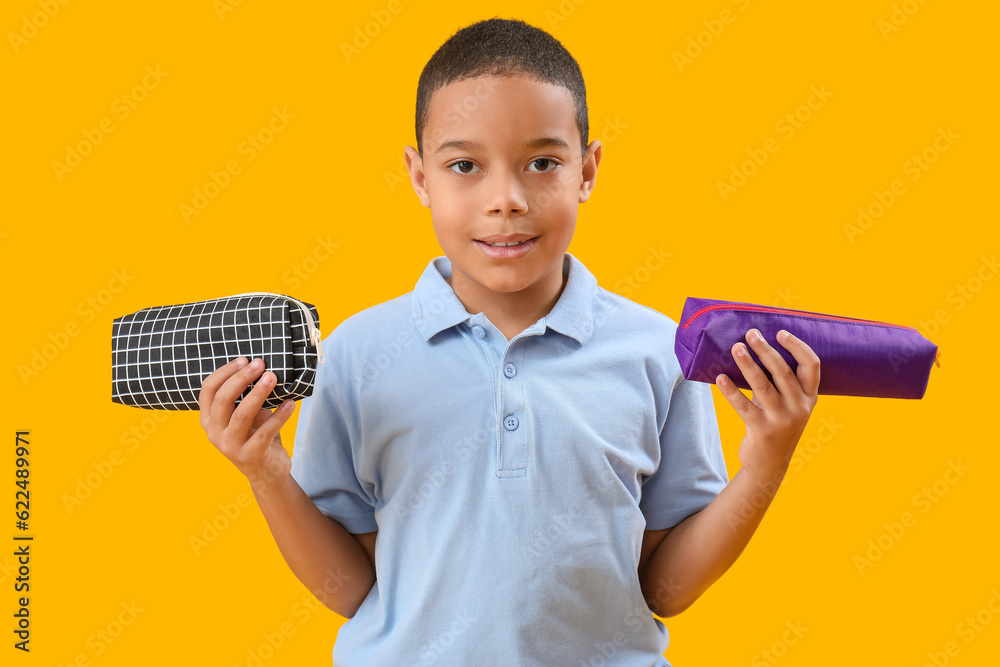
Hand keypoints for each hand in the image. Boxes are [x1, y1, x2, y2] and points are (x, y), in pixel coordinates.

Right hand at [198, 356, 296, 492]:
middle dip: (242, 378)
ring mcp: (231, 446)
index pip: (208, 390)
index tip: (244, 359)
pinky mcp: (251, 455)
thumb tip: (260, 367)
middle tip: (261, 364)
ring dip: (259, 393)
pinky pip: (266, 431)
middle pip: (223, 399)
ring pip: (242, 414)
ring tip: (273, 377)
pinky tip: (291, 403)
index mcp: (209, 420)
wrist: (267, 472)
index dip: (225, 372)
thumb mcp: (246, 415)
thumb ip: (245, 396)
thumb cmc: (256, 436)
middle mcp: (215, 433)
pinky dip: (280, 415)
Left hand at [716, 329, 820, 481]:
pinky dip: (731, 391)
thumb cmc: (776, 422)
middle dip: (766, 350)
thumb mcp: (787, 402)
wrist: (770, 463)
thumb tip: (756, 346)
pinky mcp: (762, 430)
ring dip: (748, 364)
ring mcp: (782, 419)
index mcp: (810, 396)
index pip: (812, 365)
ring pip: (763, 385)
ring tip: (736, 347)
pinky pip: (744, 406)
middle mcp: (800, 407)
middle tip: (751, 333)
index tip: (780, 333)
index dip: (797, 347)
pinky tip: (720, 377)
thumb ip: (780, 380)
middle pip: (783, 371)